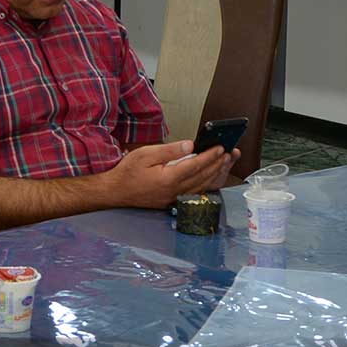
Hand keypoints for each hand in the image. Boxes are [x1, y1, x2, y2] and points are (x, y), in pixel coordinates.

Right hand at [103, 141, 238, 209]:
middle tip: (231, 153)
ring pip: (203, 186)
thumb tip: (190, 145)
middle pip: (203, 177)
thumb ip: (169, 150)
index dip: (211, 156)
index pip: (196, 165)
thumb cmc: (128, 172)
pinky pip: (197, 193)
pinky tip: (214, 177)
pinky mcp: (174, 201)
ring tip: (227, 163)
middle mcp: (175, 191)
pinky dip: (208, 184)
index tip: (221, 147)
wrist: (116, 193)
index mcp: (169, 178)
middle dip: (219, 164)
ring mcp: (175, 198)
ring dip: (217, 174)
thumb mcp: (145, 154)